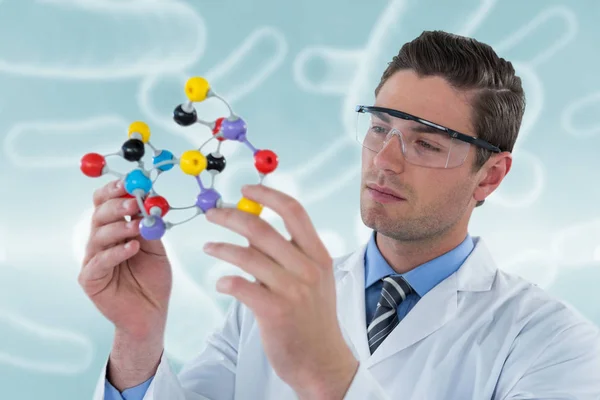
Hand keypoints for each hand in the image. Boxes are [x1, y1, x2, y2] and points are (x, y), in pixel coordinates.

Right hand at [78, 179, 171, 339]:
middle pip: (99, 216)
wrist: (152, 314)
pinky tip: (132, 248)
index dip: (114, 191)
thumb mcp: (157, 249)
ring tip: (137, 227)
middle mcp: (100, 242)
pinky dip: (116, 252)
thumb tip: (150, 202)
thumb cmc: (152, 281)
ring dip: (119, 228)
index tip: (129, 182)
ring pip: (98, 236)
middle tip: (134, 201)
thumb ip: (150, 228)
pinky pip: (100, 262)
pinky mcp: (90, 279)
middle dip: (116, 205)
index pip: (106, 204)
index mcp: (114, 231)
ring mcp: (93, 260)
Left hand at [203, 184, 358, 399]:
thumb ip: (293, 253)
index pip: (294, 211)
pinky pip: (241, 286)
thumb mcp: (315, 279)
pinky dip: (226, 280)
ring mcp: (292, 290)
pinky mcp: (275, 312)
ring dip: (220, 247)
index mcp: (318, 255)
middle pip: (262, 228)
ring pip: (246, 256)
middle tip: (213, 214)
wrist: (322, 361)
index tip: (246, 189)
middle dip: (231, 216)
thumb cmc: (313, 318)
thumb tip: (257, 226)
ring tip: (208, 246)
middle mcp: (307, 268)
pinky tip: (221, 282)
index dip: (268, 195)